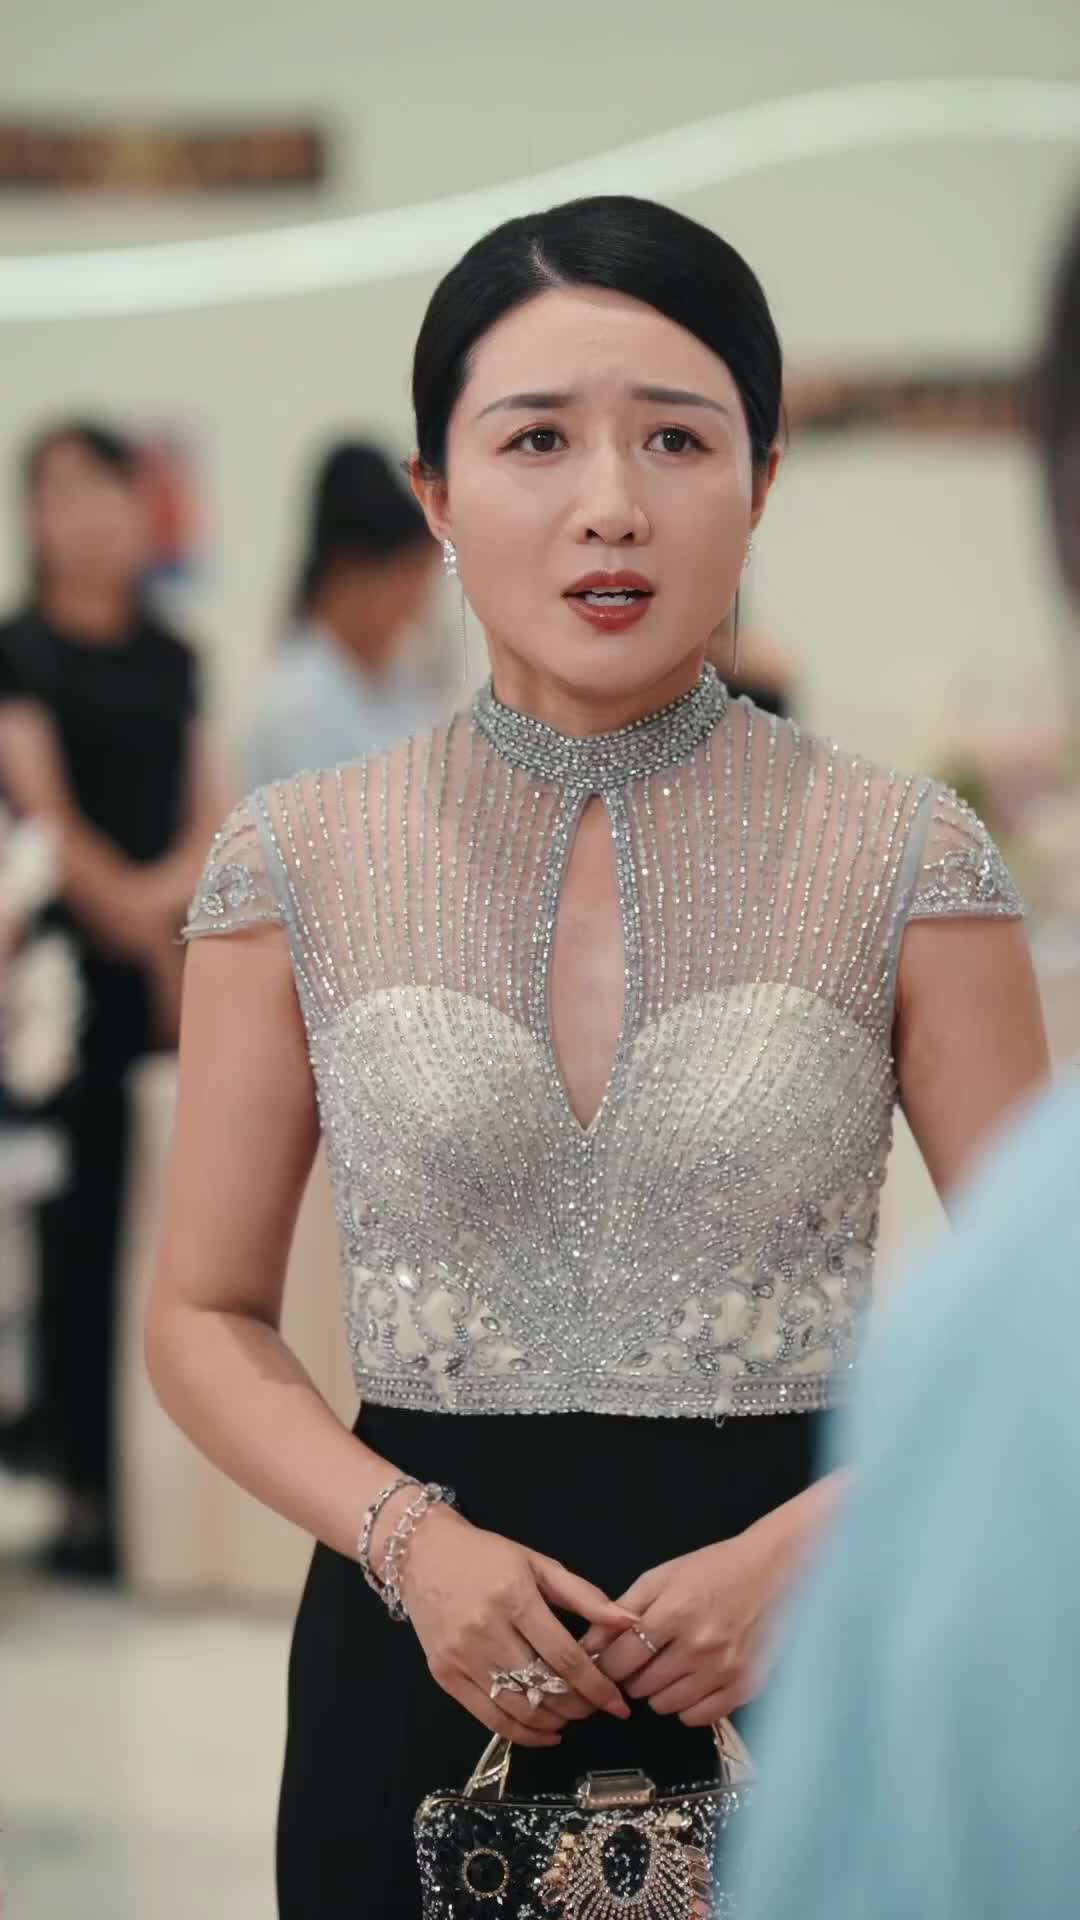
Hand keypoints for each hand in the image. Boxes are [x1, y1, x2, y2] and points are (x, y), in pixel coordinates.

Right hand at [396, 1502, 639, 1747]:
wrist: (422, 1553)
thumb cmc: (486, 1555)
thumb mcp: (538, 1564)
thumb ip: (584, 1596)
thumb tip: (630, 1622)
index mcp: (514, 1599)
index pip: (564, 1656)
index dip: (596, 1686)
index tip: (619, 1703)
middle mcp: (486, 1632)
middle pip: (543, 1688)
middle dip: (579, 1706)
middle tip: (597, 1707)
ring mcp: (462, 1658)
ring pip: (518, 1710)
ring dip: (554, 1722)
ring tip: (573, 1717)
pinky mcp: (444, 1677)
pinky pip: (489, 1719)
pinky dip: (522, 1734)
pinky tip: (545, 1731)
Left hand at [582, 1520, 789, 1727]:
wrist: (776, 1572)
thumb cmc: (714, 1569)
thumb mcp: (662, 1576)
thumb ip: (622, 1609)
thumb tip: (590, 1645)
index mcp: (673, 1613)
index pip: (621, 1659)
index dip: (607, 1664)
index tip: (608, 1662)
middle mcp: (697, 1647)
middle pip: (641, 1686)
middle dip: (632, 1676)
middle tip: (642, 1660)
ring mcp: (723, 1671)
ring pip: (666, 1706)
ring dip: (657, 1692)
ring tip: (668, 1669)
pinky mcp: (745, 1687)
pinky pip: (699, 1717)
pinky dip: (687, 1706)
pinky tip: (690, 1684)